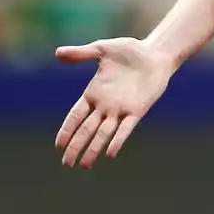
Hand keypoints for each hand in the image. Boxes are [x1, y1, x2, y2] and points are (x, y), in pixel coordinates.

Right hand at [54, 37, 175, 168]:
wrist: (156, 53)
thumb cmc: (130, 50)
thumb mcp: (103, 49)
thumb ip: (81, 53)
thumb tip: (58, 52)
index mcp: (94, 92)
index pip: (75, 115)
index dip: (67, 129)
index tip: (58, 145)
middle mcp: (105, 105)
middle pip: (86, 129)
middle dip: (76, 146)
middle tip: (66, 164)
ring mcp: (120, 109)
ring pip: (103, 133)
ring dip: (94, 149)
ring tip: (84, 165)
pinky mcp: (137, 110)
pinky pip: (125, 129)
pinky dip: (118, 140)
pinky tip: (110, 153)